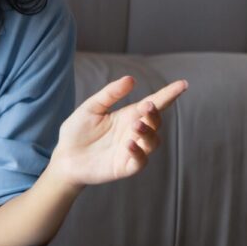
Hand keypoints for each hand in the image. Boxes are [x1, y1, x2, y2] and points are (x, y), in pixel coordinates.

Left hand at [49, 75, 188, 188]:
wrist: (64, 158)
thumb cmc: (76, 132)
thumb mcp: (91, 108)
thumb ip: (110, 94)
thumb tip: (131, 79)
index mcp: (128, 116)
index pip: (153, 104)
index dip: (168, 94)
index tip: (182, 84)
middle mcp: (133, 132)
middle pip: (156, 122)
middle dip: (155, 114)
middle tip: (147, 107)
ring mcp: (131, 150)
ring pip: (153, 142)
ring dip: (148, 132)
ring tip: (136, 125)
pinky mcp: (125, 166)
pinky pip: (140, 161)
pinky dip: (138, 152)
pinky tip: (129, 144)